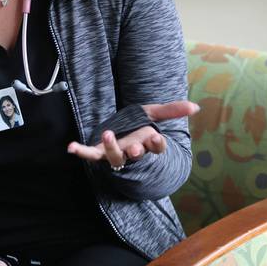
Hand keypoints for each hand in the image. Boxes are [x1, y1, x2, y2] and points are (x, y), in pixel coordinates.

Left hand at [67, 101, 198, 168]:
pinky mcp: (99, 153)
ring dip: (111, 149)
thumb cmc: (139, 126)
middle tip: (135, 147)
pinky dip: (80, 152)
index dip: (157, 144)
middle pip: (135, 156)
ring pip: (115, 158)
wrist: (122, 135)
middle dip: (135, 151)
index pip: (156, 147)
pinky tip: (71, 147)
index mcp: (148, 144)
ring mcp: (115, 154)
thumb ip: (173, 110)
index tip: (156, 138)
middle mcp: (133, 152)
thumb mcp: (155, 114)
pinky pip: (90, 155)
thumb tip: (196, 107)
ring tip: (107, 135)